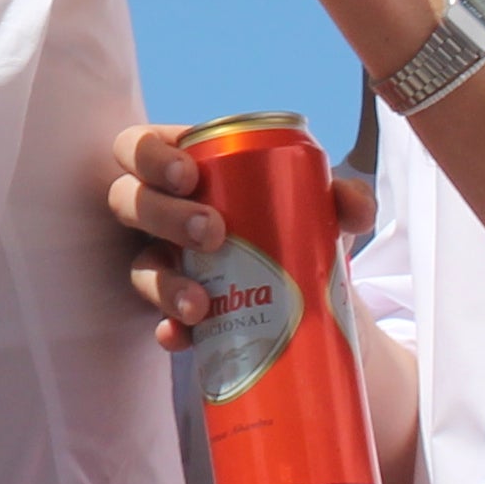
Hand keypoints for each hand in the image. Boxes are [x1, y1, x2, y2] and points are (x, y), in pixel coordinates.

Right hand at [108, 123, 374, 347]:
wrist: (310, 297)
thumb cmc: (296, 225)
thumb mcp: (318, 205)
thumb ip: (344, 197)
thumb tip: (355, 207)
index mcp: (182, 168)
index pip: (140, 147)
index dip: (149, 156)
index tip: (189, 175)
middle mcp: (159, 212)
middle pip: (129, 202)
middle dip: (164, 215)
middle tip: (213, 231)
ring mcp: (160, 262)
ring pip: (139, 266)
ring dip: (164, 282)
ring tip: (200, 302)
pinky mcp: (171, 310)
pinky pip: (155, 320)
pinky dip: (167, 329)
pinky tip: (183, 336)